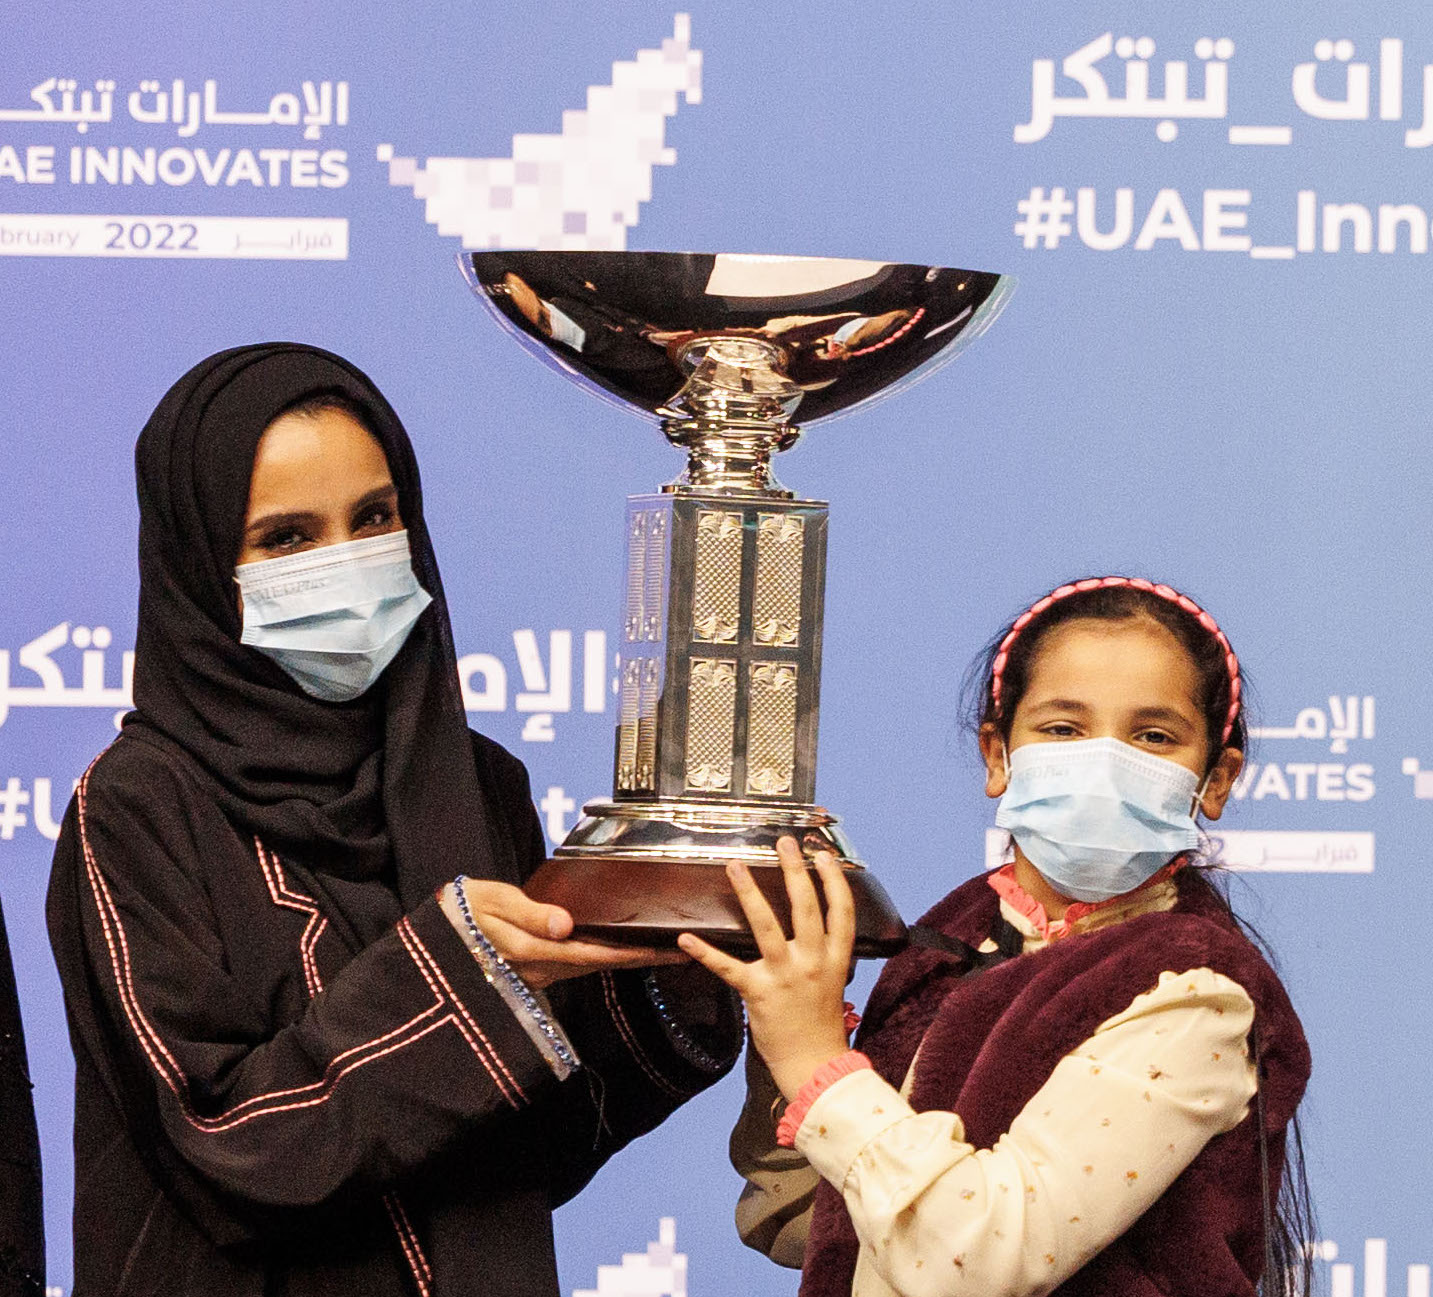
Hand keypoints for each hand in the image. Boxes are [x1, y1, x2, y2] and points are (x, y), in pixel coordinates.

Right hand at [441, 879, 683, 989]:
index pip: (594, 953)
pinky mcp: (536, 969)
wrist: (437, 934)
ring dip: (628, 960)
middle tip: (684, 952)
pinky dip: (606, 957)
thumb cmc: (463, 911)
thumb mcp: (489, 903)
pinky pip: (579, 965)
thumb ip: (527, 914)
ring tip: (664, 950)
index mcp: (532, 952)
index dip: (633, 953)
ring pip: (593, 967)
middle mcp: (541, 969)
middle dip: (642, 960)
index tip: (666, 951)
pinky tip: (623, 949)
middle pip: (602, 964)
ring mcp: (539, 973)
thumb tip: (566, 924)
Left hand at [676, 837, 853, 1099]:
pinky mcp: (758, 993)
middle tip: (784, 843)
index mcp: (836, 959)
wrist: (815, 1067)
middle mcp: (813, 962)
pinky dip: (705, 952)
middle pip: (807, 907)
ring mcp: (785, 976)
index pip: (842, 911)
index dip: (834, 880)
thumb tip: (817, 927)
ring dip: (750, 893)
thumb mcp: (834, 983)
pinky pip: (728, 968)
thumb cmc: (821, 1025)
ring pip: (767, 926)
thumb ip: (825, 954)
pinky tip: (685, 938)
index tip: (824, 855)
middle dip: (795, 871)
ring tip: (736, 866)